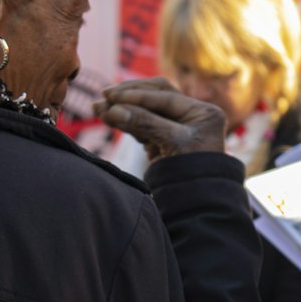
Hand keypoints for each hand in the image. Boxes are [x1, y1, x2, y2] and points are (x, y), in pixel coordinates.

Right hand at [92, 78, 226, 161]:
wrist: (196, 206)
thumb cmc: (193, 174)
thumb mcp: (172, 144)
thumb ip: (145, 124)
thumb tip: (113, 110)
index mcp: (203, 113)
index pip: (165, 96)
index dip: (136, 95)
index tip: (111, 97)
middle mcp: (192, 116)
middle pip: (155, 96)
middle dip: (127, 97)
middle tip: (102, 97)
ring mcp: (177, 127)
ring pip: (146, 110)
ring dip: (122, 108)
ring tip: (97, 108)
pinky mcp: (164, 140)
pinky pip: (143, 124)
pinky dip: (126, 121)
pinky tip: (108, 118)